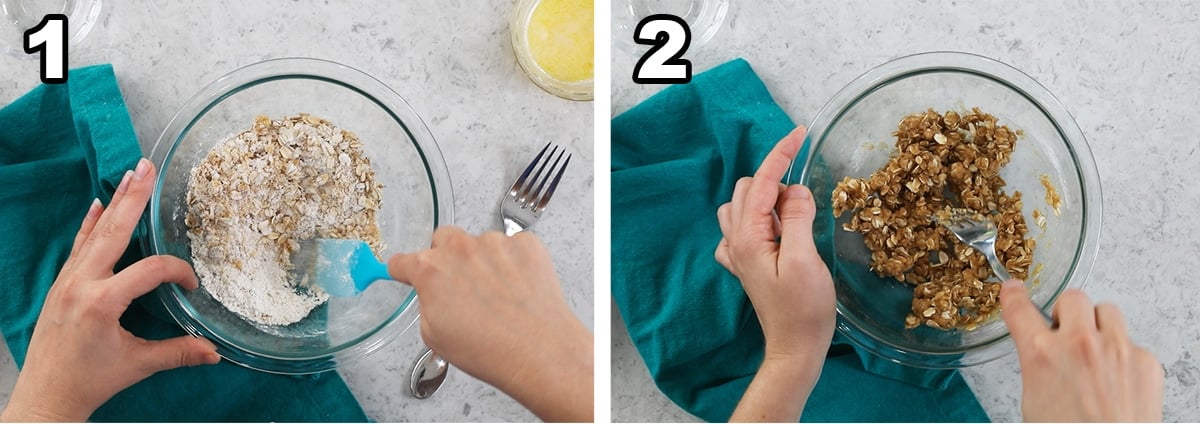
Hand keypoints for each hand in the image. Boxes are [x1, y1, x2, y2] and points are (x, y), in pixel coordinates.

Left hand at [1, 159, 219, 421]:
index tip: (190, 289)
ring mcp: (67, 280)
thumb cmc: (90, 380)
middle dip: (134, 198)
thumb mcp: (137, 364)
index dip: (176, 273)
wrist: (46, 396)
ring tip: (132, 173)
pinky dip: (90, 223)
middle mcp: (81, 283)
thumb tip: (216, 352)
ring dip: (115, 202)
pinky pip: (79, 245)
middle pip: (114, 231)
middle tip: (148, 166)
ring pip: (95, 233)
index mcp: (102, 301)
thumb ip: (178, 352)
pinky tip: (98, 202)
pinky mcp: (61, 284)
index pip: (150, 270)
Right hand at [387, 228, 591, 421]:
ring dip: (483, 261)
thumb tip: (431, 294)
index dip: (404, 270)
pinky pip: (512, 245)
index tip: (407, 271)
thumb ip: (427, 303)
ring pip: (480, 243)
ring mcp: (495, 242)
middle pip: (442, 240)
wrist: (539, 351)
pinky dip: (513, 261)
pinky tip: (517, 288)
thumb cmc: (491, 350)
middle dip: (446, 257)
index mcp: (431, 271)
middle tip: (460, 285)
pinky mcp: (525, 243)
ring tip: (498, 295)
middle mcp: (460, 249)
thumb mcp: (434, 336)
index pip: (403, 261)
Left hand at [715, 127, 835, 421]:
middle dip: (777, 181)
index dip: (781, 154)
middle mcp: (736, 240)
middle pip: (748, 188)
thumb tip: (796, 190)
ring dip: (768, 199)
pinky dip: (761, 219)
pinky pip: (744, 227)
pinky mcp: (746, 264)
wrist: (794, 348)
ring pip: (743, 205)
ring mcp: (738, 253)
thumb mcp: (807, 260)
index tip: (801, 132)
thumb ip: (798, 219)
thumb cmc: (804, 310)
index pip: (762, 182)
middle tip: (807, 203)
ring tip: (795, 218)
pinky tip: (779, 233)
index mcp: (748, 237)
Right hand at [1001, 280, 1163, 421]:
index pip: (1020, 309)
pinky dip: (1125, 356)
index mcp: (1041, 354)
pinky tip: (1118, 379)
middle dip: (1067, 312)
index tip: (1014, 290)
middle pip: (1072, 298)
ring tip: (1096, 351)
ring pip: (1107, 311)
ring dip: (1099, 325)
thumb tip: (1043, 354)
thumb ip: (1038, 366)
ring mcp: (1117, 349)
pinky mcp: (1146, 361)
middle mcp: (1079, 344)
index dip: (1014, 296)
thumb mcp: (1033, 401)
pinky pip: (1133, 342)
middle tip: (1066, 330)